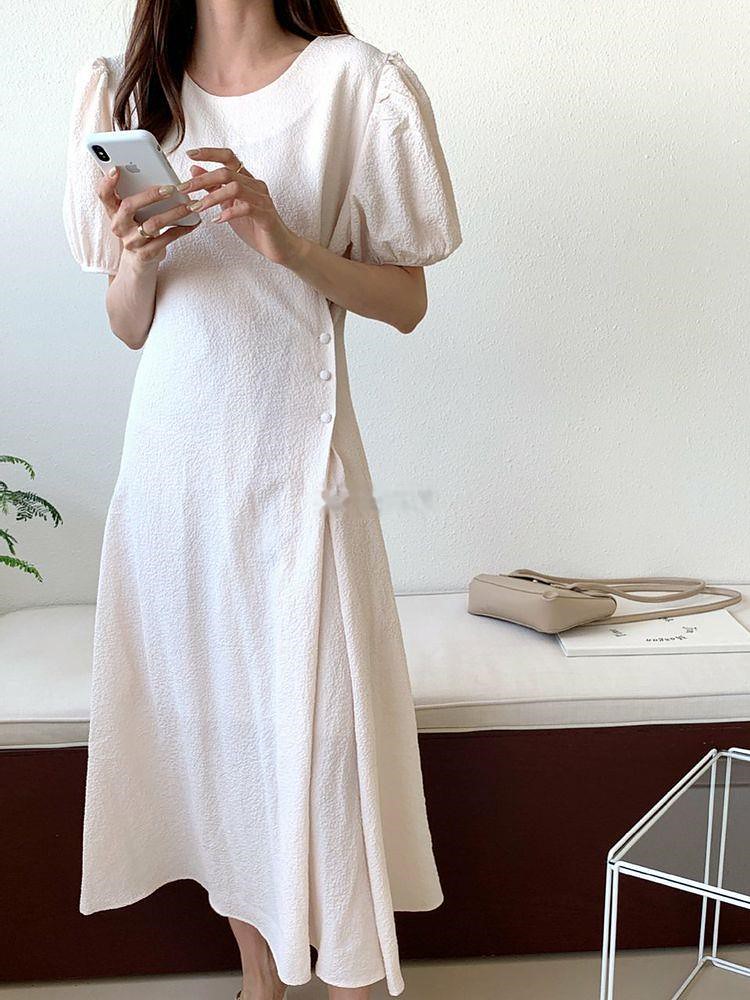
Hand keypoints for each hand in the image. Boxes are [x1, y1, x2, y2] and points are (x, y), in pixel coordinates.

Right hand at [96, 167, 201, 268]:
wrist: (140, 260)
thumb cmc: (139, 228)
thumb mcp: (133, 213)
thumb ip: (138, 195)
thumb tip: (158, 173)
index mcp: (113, 211)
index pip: (103, 195)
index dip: (107, 182)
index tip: (116, 169)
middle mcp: (119, 226)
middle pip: (129, 206)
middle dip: (150, 195)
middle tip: (171, 188)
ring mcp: (131, 242)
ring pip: (153, 224)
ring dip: (174, 213)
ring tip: (190, 205)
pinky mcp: (146, 254)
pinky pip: (166, 239)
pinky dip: (181, 229)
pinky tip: (192, 222)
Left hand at [178, 146, 305, 266]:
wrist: (279, 246)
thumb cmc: (255, 226)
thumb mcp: (229, 205)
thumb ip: (214, 187)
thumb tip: (194, 170)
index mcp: (246, 180)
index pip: (228, 157)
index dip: (209, 153)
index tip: (190, 154)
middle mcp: (255, 184)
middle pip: (226, 172)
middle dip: (202, 180)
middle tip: (184, 189)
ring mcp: (262, 199)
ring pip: (235, 187)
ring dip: (212, 197)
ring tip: (198, 207)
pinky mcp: (266, 215)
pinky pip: (246, 208)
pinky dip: (229, 213)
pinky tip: (218, 220)